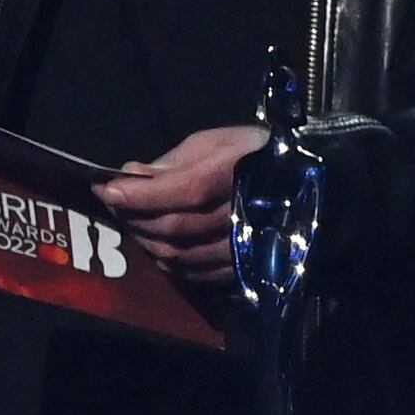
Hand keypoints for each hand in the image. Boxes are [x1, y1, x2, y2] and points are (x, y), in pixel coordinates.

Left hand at [99, 124, 265, 285]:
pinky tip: (158, 246)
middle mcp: (239, 215)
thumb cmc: (255, 153)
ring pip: (180, 254)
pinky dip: (169, 261)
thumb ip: (173, 162)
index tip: (106, 188)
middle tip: (113, 203)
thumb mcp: (217, 141)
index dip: (140, 194)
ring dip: (146, 240)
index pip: (181, 191)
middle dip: (134, 216)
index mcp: (235, 175)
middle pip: (174, 227)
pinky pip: (195, 273)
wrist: (308, 183)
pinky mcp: (243, 267)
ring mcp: (242, 246)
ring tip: (132, 222)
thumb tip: (130, 175)